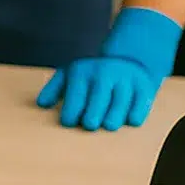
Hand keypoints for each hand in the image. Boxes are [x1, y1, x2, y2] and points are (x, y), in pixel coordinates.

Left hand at [36, 6, 183, 130]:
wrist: (127, 59)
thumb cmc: (92, 75)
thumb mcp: (70, 75)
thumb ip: (53, 89)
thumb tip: (40, 104)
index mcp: (83, 72)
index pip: (75, 95)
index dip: (71, 111)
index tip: (68, 122)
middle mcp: (104, 74)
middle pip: (98, 100)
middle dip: (92, 115)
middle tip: (89, 125)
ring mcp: (125, 80)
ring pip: (120, 103)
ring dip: (113, 117)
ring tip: (108, 125)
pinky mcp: (144, 88)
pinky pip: (140, 105)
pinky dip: (135, 114)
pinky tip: (130, 119)